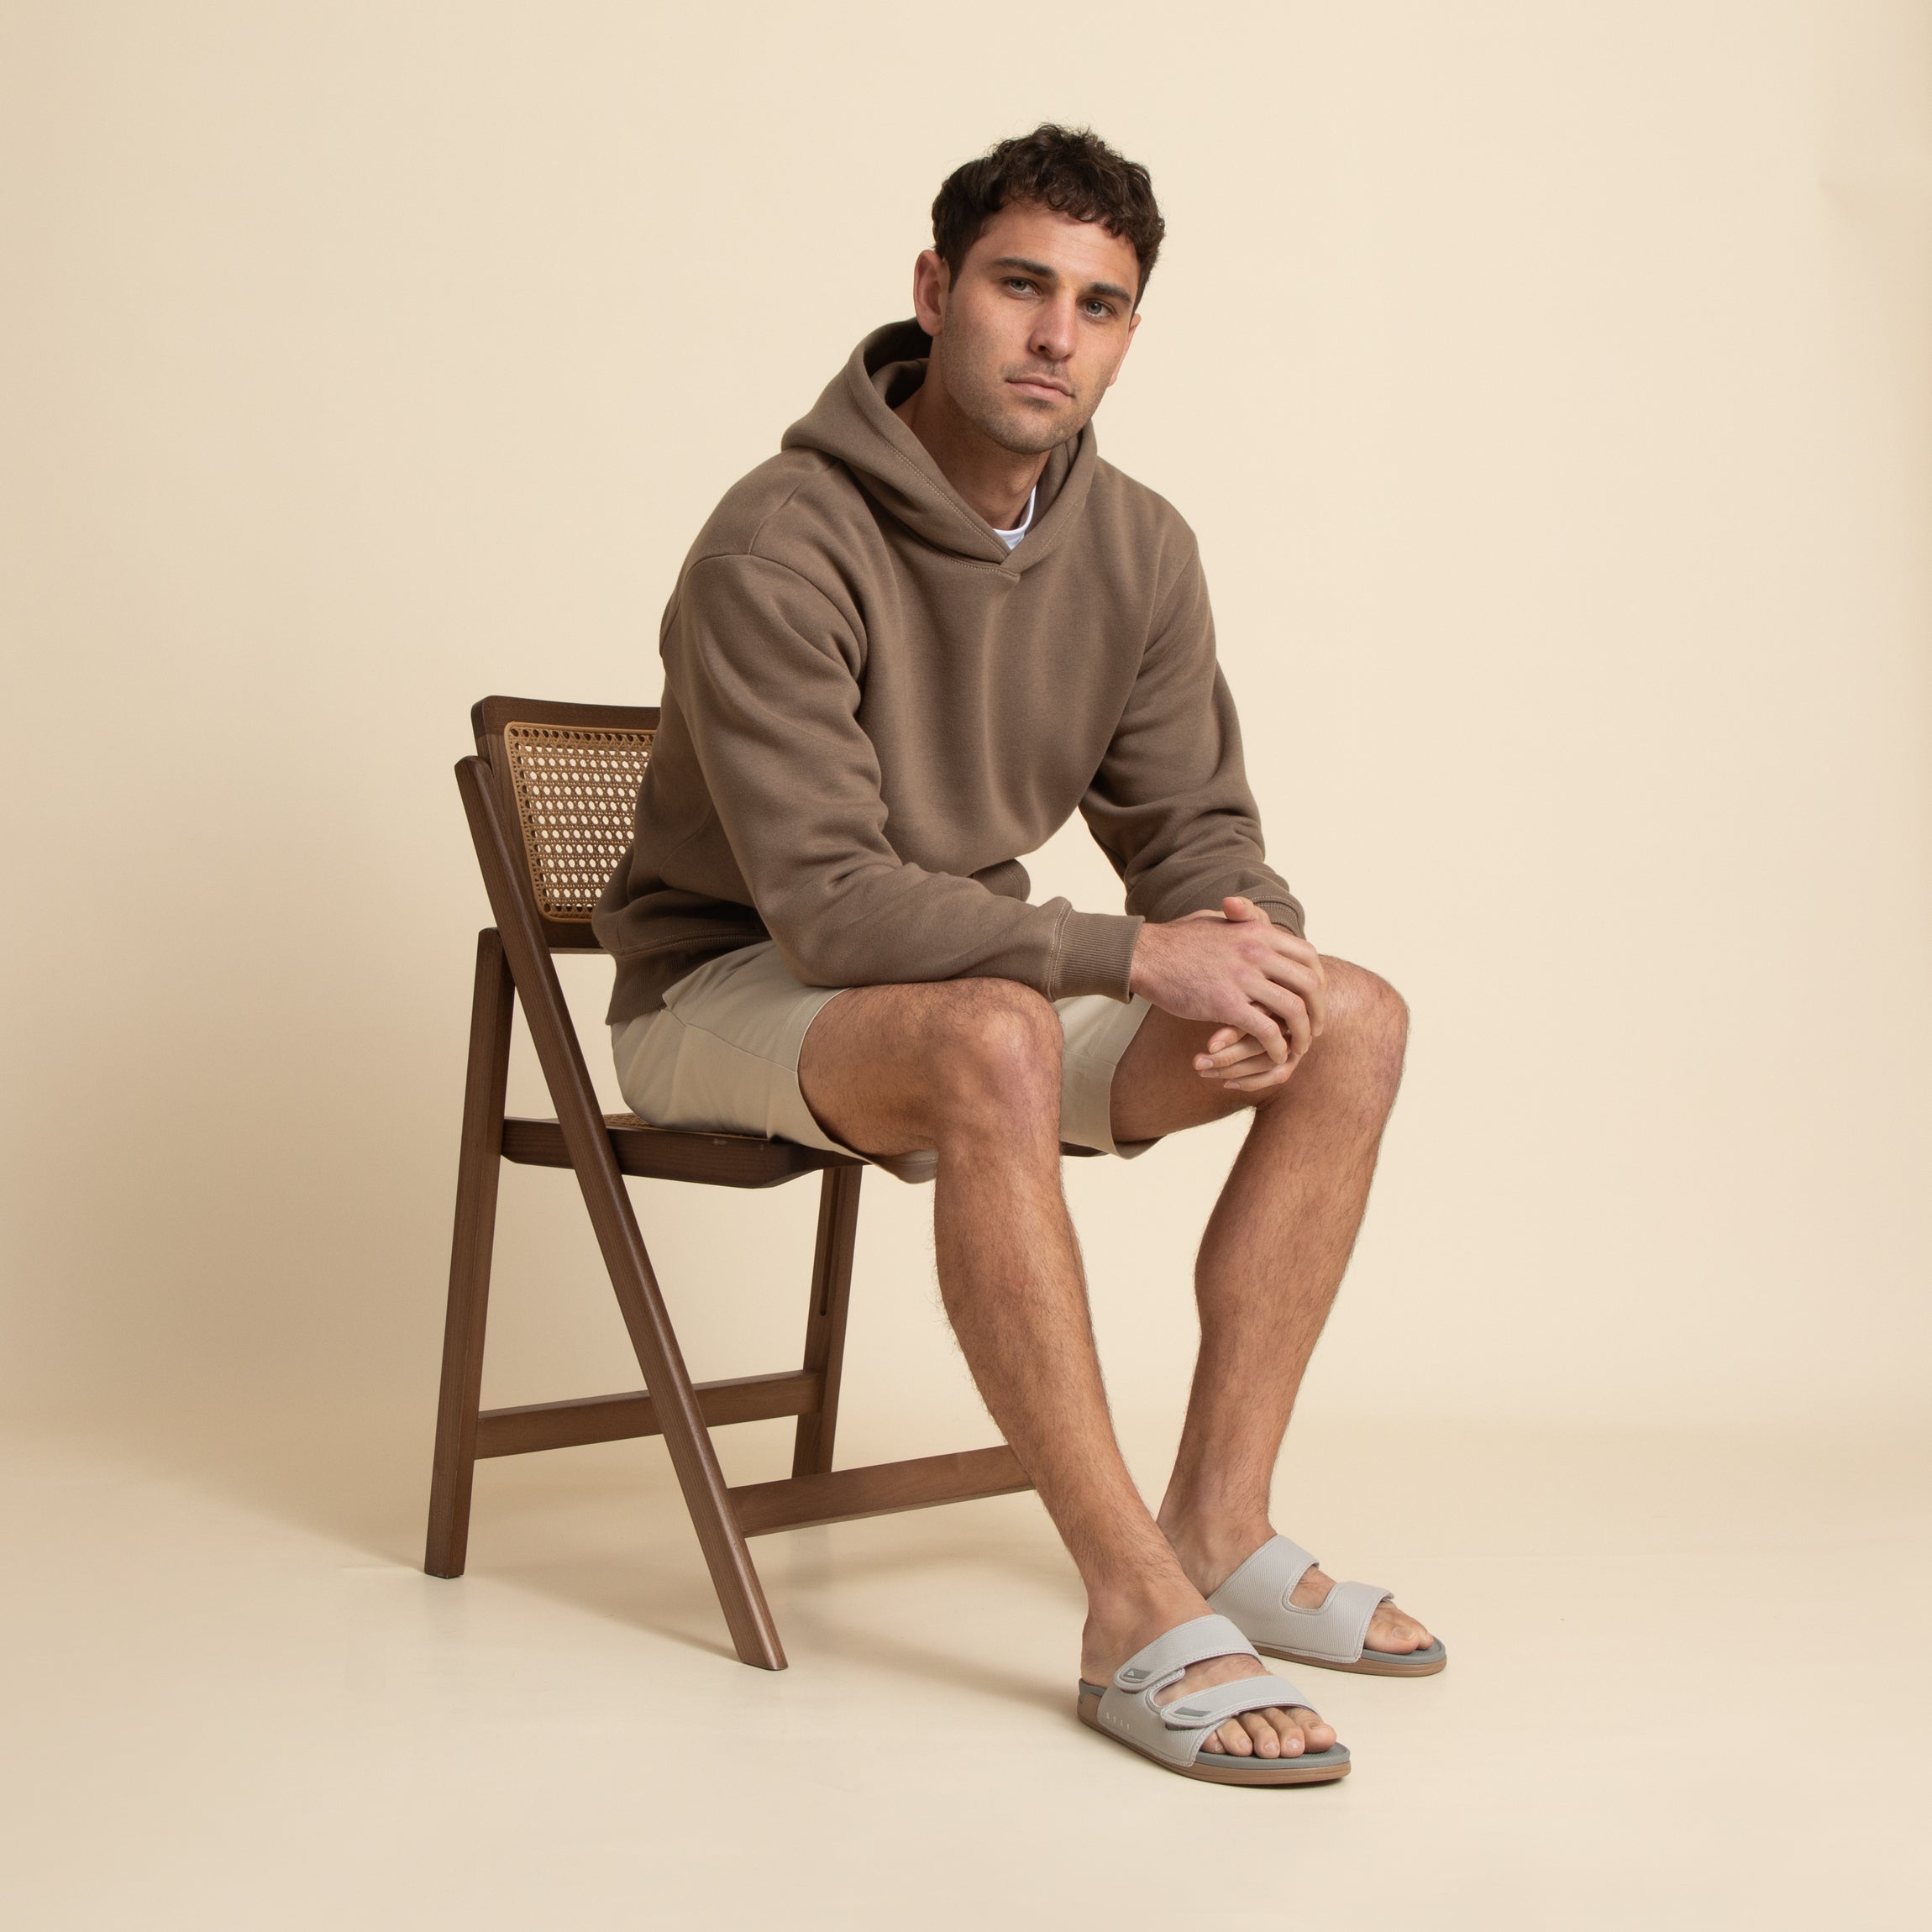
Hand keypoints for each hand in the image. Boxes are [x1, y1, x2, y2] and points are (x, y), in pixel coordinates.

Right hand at [1128, 897, 1326, 1089]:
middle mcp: (1257, 951)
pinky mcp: (1226, 1004)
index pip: (1308, 956)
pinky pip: (1266, 1030)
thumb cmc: (1178, 939)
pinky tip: (1275, 1055)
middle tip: (1314, 1028)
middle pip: (1309, 984)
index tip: (1314, 1000)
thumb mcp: (1218, 920)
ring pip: (1293, 1010)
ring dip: (1302, 1034)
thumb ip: (1245, 921)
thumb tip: (1259, 921)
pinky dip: (1277, 1047)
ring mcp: (1243, 977)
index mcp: (1258, 931)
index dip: (1318, 982)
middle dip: (1318, 1010)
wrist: (1145, 955)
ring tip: (1298, 1047)